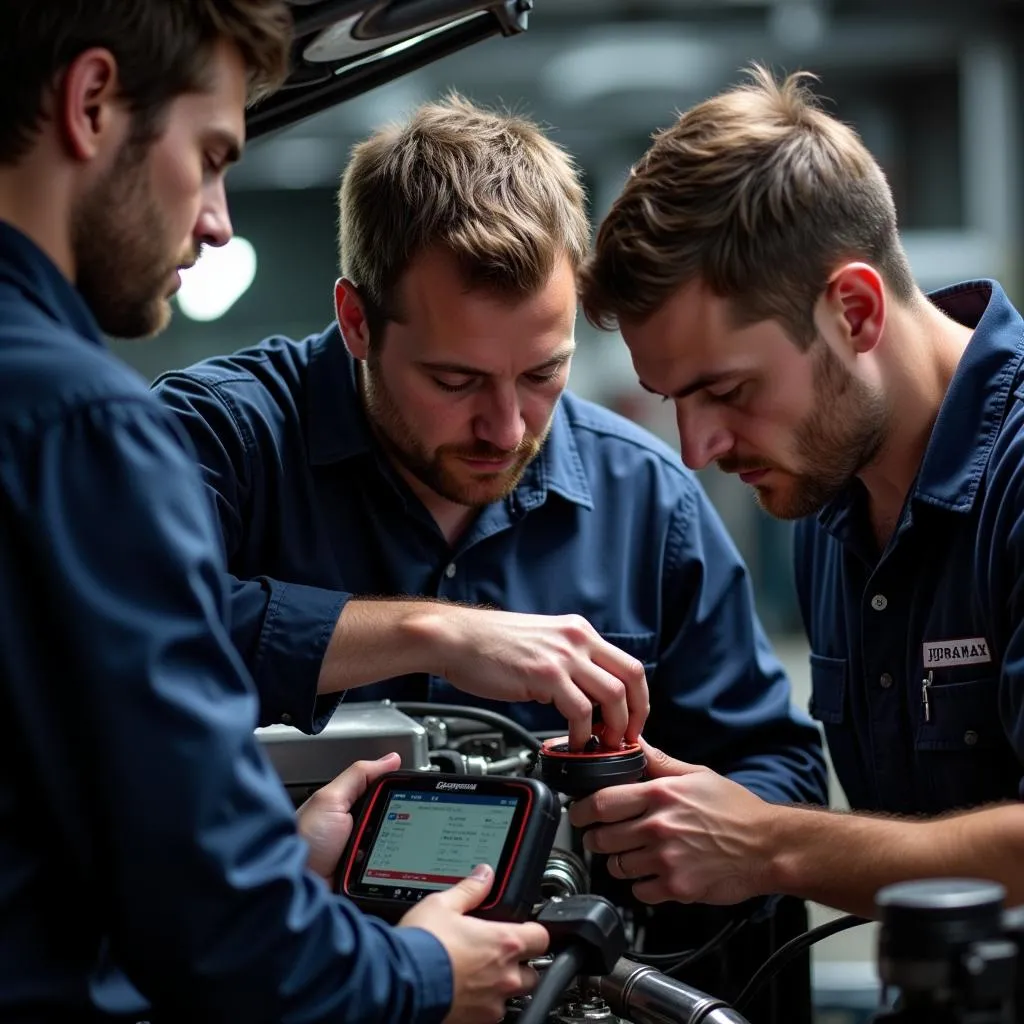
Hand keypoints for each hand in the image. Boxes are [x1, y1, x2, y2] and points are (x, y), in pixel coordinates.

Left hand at [296, 751, 400, 879]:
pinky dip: (394, 868)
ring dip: (398, 848)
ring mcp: (365, 855)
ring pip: (398, 846)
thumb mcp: (330, 799)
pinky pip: (393, 870)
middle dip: (400, 822)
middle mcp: (359, 829)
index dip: (400, 791)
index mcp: (350, 806)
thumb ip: (358, 775)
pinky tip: (387, 867)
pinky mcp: (370, 878)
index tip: (413, 791)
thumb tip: (390, 759)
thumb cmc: (303, 841)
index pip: (386, 792)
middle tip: (385, 827)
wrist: (294, 885)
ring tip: (381, 850)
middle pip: (396, 819)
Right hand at [400, 864, 549, 1023]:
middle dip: (519, 964)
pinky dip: (482, 1004)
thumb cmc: (423, 946)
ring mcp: (492, 1003)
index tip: (522, 929)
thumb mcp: (443, 905)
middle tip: (495, 954)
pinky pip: (490, 1014)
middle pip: (531, 971)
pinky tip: (463, 991)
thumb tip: (484, 875)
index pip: (541, 937)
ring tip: (475, 974)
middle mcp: (505, 976)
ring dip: (500, 986)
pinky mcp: (476, 1022)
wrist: (400, 983)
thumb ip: (470, 890)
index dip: (533, 931)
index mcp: (504, 943)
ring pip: (511, 996)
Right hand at [437, 607, 648, 749]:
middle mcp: (577, 639)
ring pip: (613, 696)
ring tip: (602, 746)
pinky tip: (574, 743)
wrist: (455, 638)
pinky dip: (583, 734)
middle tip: (627, 738)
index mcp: (578, 632)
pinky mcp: (546, 674)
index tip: (632, 720)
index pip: (628, 664)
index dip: (638, 698)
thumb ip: (566, 661)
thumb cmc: (488, 644)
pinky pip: (581, 711)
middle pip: (632, 677)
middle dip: (637, 714)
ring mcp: (563, 656)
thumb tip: (584, 693)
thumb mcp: (541, 643)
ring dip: (614, 728)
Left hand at [568, 740, 776, 904]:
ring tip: (634, 853)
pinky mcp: (676, 887)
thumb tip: (632, 742)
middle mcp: (659, 826)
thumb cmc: (736, 810)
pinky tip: (654, 872)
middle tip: (605, 835)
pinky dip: (641, 884)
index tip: (579, 814)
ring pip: (617, 866)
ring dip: (619, 861)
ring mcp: (666, 859)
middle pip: (602, 837)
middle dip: (597, 837)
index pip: (601, 802)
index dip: (581, 810)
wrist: (768, 847)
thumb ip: (658, 762)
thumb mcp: (696, 775)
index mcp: (660, 795)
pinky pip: (639, 891)